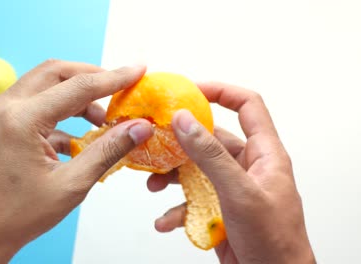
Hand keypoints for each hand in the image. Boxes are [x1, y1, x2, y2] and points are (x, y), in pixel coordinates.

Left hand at [0, 60, 152, 262]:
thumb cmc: (16, 216)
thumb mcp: (71, 185)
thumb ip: (108, 151)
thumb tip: (139, 128)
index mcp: (21, 120)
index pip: (77, 87)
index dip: (113, 78)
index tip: (137, 71)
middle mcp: (4, 107)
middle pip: (55, 73)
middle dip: (91, 77)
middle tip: (119, 88)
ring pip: (43, 85)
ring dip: (74, 95)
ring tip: (100, 120)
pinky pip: (32, 104)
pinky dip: (57, 112)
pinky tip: (75, 138)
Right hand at [147, 82, 314, 262]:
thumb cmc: (274, 239)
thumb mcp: (239, 192)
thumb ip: (211, 156)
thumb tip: (185, 121)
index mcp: (264, 154)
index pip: (248, 106)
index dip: (221, 91)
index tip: (191, 90)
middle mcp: (247, 166)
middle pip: (211, 139)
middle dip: (182, 142)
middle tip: (157, 141)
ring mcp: (232, 188)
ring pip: (196, 170)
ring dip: (173, 176)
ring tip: (155, 184)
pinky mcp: (219, 208)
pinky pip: (193, 200)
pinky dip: (177, 208)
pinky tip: (167, 220)